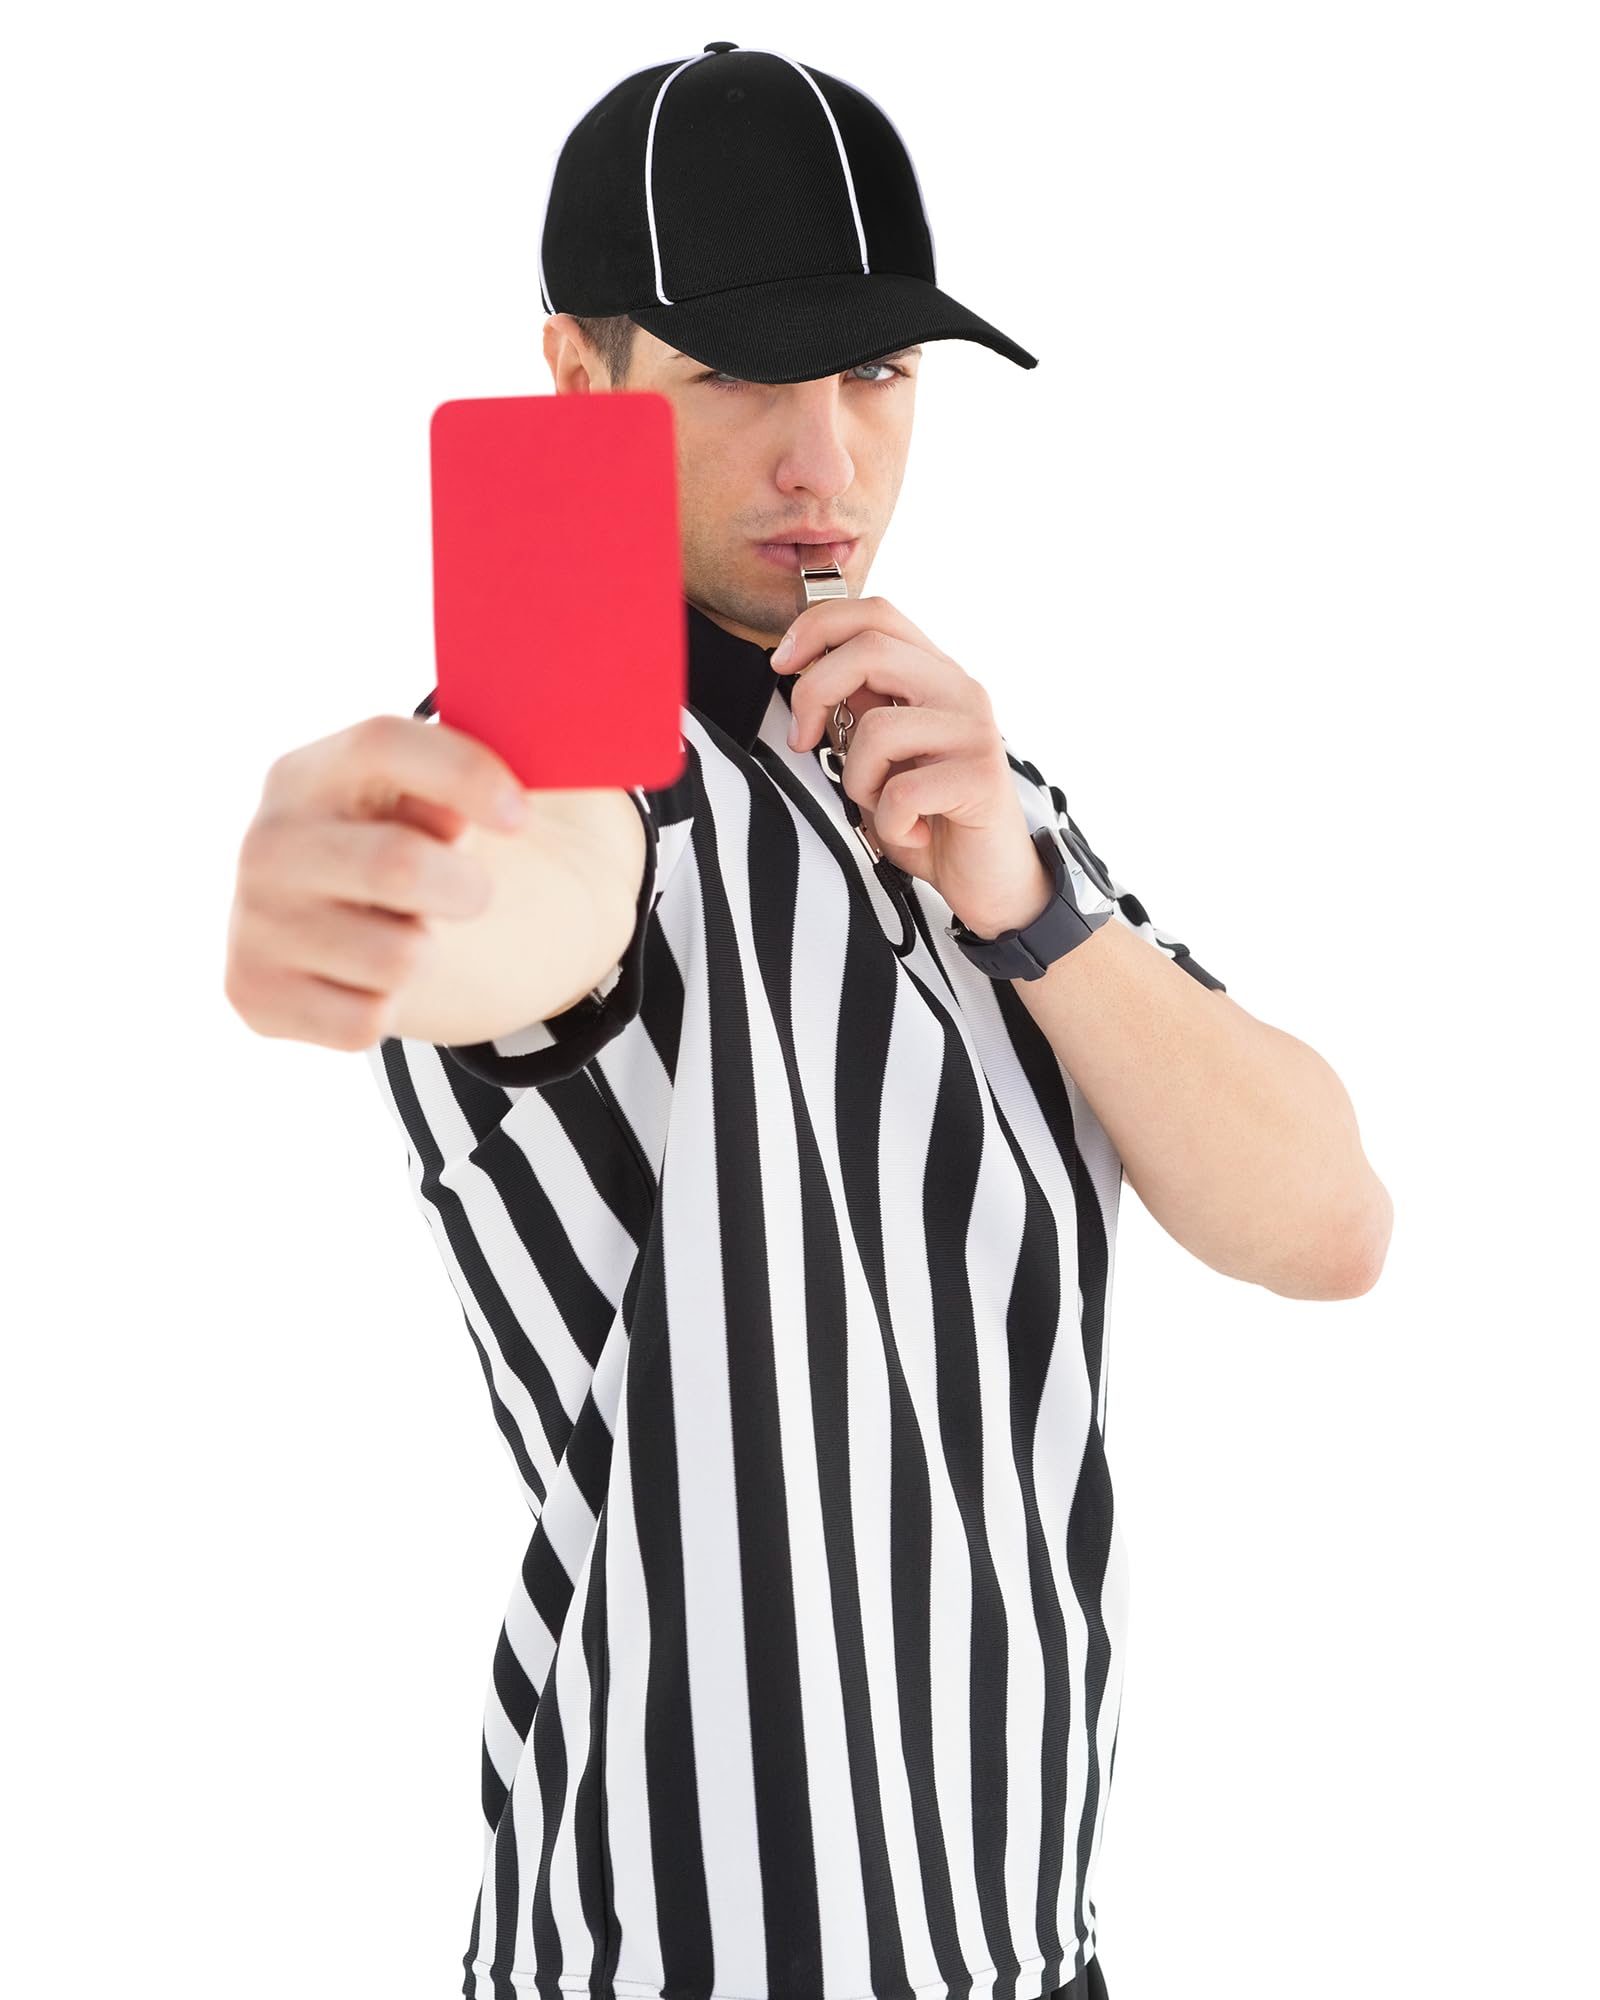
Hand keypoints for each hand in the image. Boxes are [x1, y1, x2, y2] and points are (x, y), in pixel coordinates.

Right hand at [224, 713, 532, 1051]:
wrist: (325, 928)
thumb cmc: (397, 847)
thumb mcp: (421, 797)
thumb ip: (461, 783)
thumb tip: (511, 799)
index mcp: (309, 773)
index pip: (384, 745)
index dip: (463, 774)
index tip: (519, 816)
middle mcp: (267, 842)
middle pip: (399, 865)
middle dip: (464, 888)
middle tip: (472, 892)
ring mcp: (253, 920)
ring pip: (397, 959)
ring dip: (425, 953)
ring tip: (400, 932)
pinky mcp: (253, 994)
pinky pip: (365, 1022)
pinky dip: (387, 1008)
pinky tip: (364, 979)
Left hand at [772, 593, 1054, 935]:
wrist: (991, 881)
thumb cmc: (931, 818)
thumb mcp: (882, 757)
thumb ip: (858, 710)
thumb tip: (809, 670)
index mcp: (935, 675)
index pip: (876, 614)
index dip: (818, 626)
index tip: (780, 663)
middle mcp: (960, 690)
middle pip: (870, 648)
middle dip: (814, 691)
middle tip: (800, 740)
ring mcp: (974, 731)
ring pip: (877, 729)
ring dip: (858, 779)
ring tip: (883, 805)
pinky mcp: (980, 777)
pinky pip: (900, 791)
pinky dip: (889, 823)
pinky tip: (912, 832)